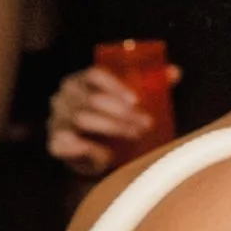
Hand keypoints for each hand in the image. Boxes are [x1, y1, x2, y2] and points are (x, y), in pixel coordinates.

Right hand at [46, 64, 170, 175]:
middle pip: (91, 98)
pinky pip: (67, 142)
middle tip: (145, 123)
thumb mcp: (129, 104)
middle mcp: (64, 97)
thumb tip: (175, 72)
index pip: (94, 74)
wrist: (95, 158)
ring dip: (112, 127)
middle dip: (121, 112)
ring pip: (81, 118)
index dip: (115, 85)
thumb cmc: (113, 124)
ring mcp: (57, 119)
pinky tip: (106, 154)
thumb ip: (151, 86)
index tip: (137, 101)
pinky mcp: (55, 143)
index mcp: (80, 81)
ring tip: (135, 134)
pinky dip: (88, 148)